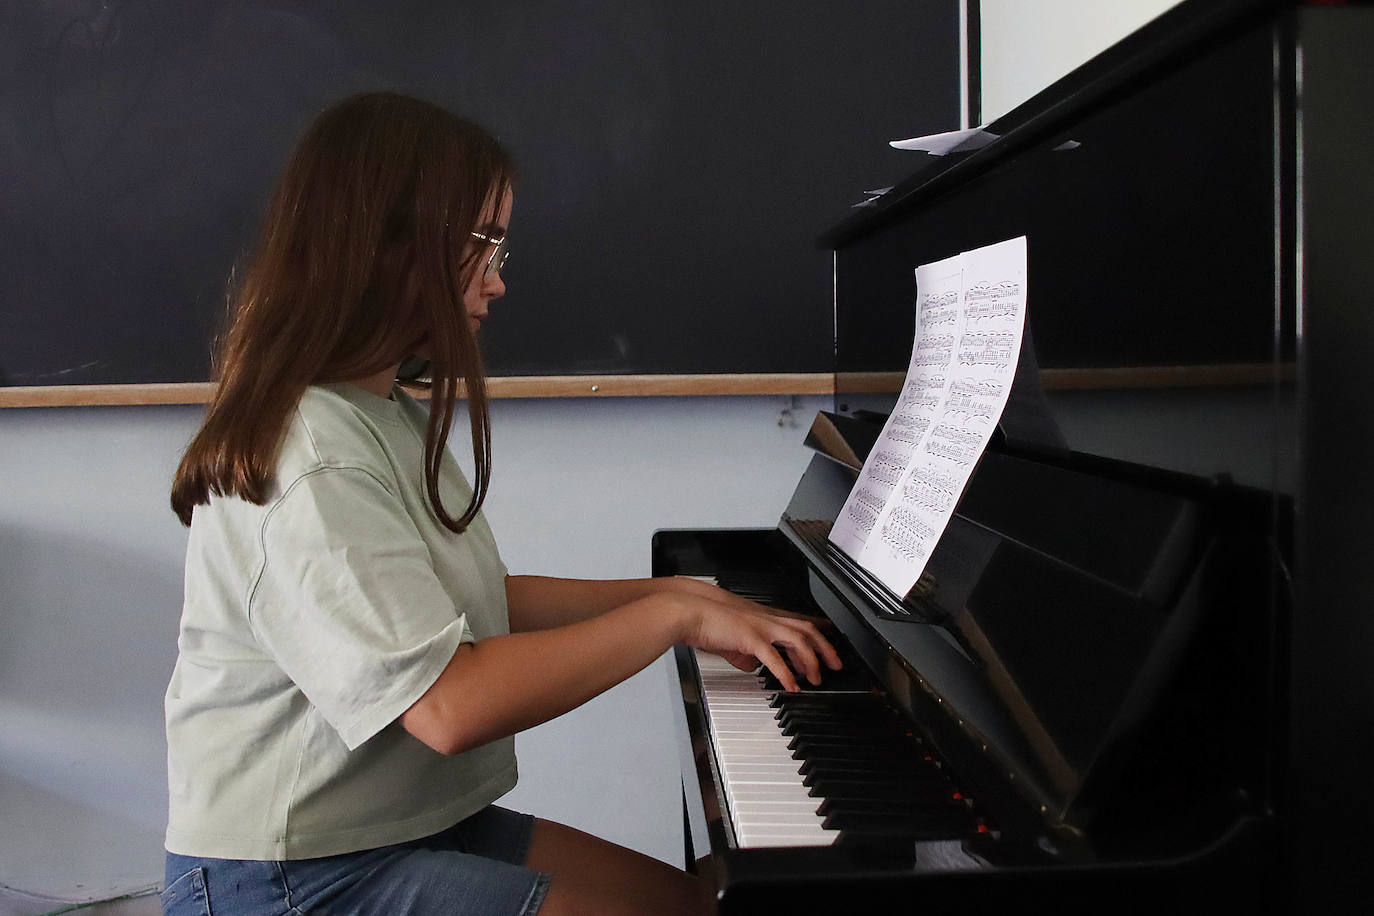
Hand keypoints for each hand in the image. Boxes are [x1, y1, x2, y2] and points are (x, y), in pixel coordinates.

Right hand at [680, 597, 842, 692]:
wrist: (688, 612)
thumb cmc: (706, 623)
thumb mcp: (731, 640)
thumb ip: (745, 653)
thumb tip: (752, 666)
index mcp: (763, 618)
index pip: (798, 623)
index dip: (818, 634)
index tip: (830, 647)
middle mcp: (767, 620)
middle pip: (807, 629)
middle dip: (826, 648)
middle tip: (836, 666)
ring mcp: (760, 627)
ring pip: (798, 640)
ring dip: (811, 660)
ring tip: (816, 679)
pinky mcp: (750, 638)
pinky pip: (774, 657)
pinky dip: (786, 673)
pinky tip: (791, 685)